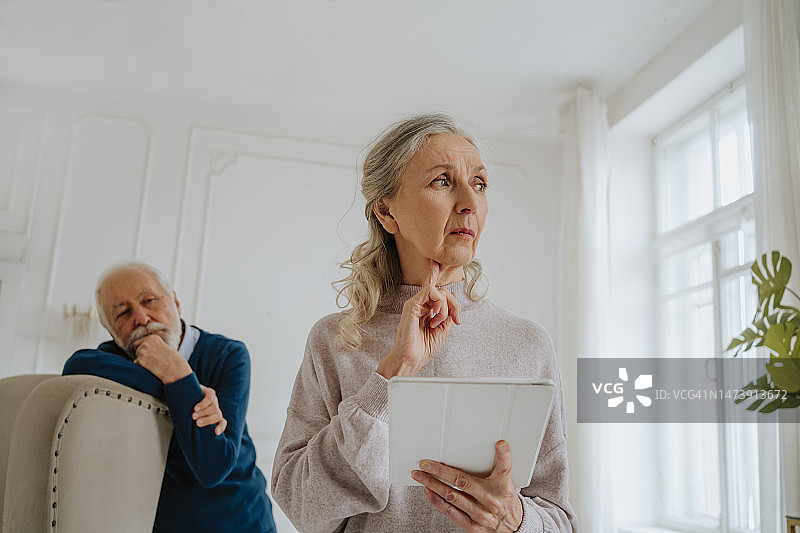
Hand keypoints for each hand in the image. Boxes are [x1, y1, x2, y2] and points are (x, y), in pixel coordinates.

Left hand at [133, 334, 191, 384]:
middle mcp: (146, 342)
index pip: (139, 341)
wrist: (174, 368)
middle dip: (141, 354)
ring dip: (142, 361)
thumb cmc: (172, 359)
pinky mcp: (140, 360)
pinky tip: (150, 367)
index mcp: (152, 337)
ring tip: (153, 363)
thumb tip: (145, 348)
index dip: (142, 348)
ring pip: (136, 356)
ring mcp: (142, 351)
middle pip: (137, 349)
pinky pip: (136, 363)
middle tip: (151, 359)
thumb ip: (154, 345)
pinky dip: (141, 366)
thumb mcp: (164, 346)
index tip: (148, 353)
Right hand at [193, 385, 226, 435]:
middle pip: (218, 416)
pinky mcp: (210, 392)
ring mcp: (214, 400)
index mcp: (214, 416)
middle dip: (208, 420)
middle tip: (197, 423)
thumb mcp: (193, 419)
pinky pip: (210, 399)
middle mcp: (216, 408)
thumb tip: (190, 436)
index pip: (222, 422)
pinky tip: (196, 408)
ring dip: (204, 413)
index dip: (221, 427)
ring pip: (214, 408)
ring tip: (194, 416)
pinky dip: (203, 404)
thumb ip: (195, 424)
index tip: (216, 432)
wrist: (186, 393)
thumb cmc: (189, 409)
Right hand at [376, 260, 461, 377]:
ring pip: (438, 290)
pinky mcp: (412, 305)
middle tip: (456, 319)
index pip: (438, 294)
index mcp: (426, 311)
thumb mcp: (443, 329)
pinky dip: (439, 303)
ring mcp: (415, 304)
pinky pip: (430, 291)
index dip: (451, 298)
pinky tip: (435, 316)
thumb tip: (453, 297)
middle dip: (455, 305)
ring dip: (445, 306)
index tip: (457, 317)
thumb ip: (448, 313)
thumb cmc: (422, 349)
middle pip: (443, 291)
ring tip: (438, 322)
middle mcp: (420, 305)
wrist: (411, 360)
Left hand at [412, 441, 522, 532]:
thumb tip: (500, 444)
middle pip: (462, 482)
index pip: (504, 469)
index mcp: (502, 487)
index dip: (503, 456)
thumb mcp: (507, 482)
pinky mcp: (472, 526)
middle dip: (440, 472)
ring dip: (433, 485)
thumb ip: (501, 465)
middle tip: (426, 464)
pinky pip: (450, 512)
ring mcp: (480, 515)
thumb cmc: (506, 500)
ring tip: (421, 476)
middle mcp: (490, 501)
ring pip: (452, 497)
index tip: (500, 444)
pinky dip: (437, 501)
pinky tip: (429, 491)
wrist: (514, 528)